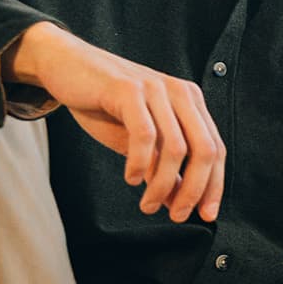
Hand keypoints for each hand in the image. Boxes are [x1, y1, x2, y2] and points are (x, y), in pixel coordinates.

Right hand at [8, 22, 226, 222]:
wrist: (67, 66)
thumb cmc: (104, 106)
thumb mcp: (139, 141)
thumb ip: (160, 166)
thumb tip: (177, 203)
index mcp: (191, 103)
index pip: (216, 148)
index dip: (214, 184)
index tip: (207, 215)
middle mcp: (181, 94)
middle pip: (205, 150)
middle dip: (195, 190)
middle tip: (178, 217)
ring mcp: (156, 89)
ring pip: (176, 147)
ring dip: (163, 185)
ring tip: (147, 205)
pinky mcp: (128, 89)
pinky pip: (145, 134)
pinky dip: (141, 163)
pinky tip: (131, 178)